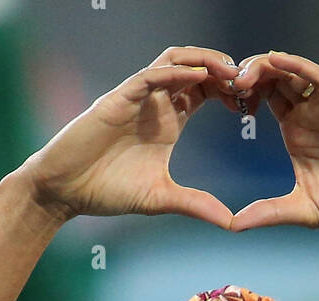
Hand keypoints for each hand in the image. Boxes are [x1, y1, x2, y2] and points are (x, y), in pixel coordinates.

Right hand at [17, 46, 238, 226]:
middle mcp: (156, 102)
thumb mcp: (162, 199)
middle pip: (197, 69)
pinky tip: (199, 76)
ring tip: (231, 70)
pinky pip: (152, 75)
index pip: (206, 91)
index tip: (252, 103)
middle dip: (225, 70)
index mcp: (169, 120)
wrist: (66, 189)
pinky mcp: (119, 97)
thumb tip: (230, 223)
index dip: (230, 91)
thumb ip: (196, 205)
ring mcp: (137, 97)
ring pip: (176, 61)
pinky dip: (176, 71)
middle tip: (251, 81)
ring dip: (204, 61)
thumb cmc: (107, 190)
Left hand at [228, 51, 318, 230]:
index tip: (215, 100)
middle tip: (221, 83)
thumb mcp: (303, 211)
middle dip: (245, 76)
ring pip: (290, 72)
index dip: (238, 96)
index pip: (261, 101)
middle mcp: (307, 114)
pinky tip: (275, 60)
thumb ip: (269, 213)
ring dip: (264, 67)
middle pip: (271, 80)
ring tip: (240, 74)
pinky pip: (317, 76)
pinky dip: (296, 65)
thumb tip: (235, 226)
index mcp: (295, 132)